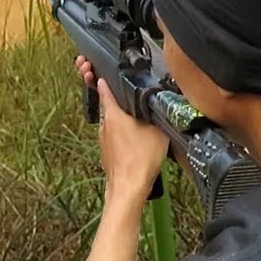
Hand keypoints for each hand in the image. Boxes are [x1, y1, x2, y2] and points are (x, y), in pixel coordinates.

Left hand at [75, 56, 170, 203]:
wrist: (128, 187)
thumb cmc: (141, 158)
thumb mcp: (156, 128)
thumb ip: (155, 112)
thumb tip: (158, 103)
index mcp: (113, 114)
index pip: (105, 90)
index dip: (104, 80)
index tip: (102, 73)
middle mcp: (105, 125)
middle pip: (108, 106)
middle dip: (115, 100)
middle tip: (123, 97)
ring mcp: (104, 140)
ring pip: (112, 123)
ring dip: (121, 120)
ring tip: (136, 121)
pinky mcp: (108, 153)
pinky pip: (114, 138)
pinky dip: (122, 135)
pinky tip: (135, 141)